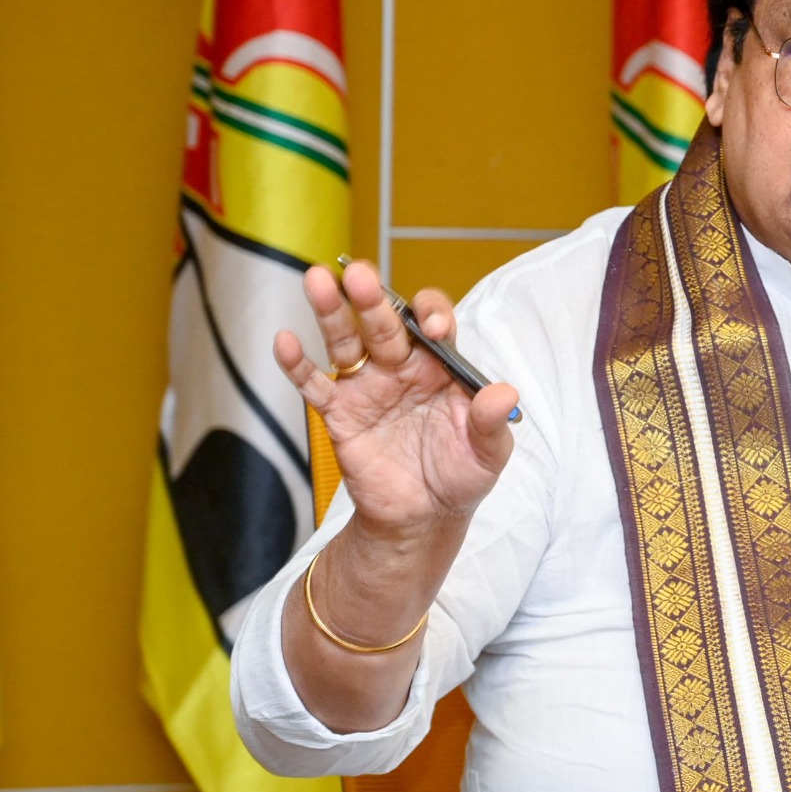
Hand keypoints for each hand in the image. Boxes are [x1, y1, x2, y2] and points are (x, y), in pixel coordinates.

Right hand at [274, 258, 518, 539]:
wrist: (425, 516)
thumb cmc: (461, 475)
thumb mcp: (489, 452)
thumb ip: (493, 422)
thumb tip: (505, 393)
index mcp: (441, 366)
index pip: (434, 324)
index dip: (432, 316)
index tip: (431, 327)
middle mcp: (402, 367)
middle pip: (385, 323)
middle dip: (373, 299)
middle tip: (361, 276)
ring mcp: (368, 386)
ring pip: (346, 341)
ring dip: (331, 312)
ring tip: (317, 280)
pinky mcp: (340, 413)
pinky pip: (315, 385)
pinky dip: (298, 365)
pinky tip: (285, 341)